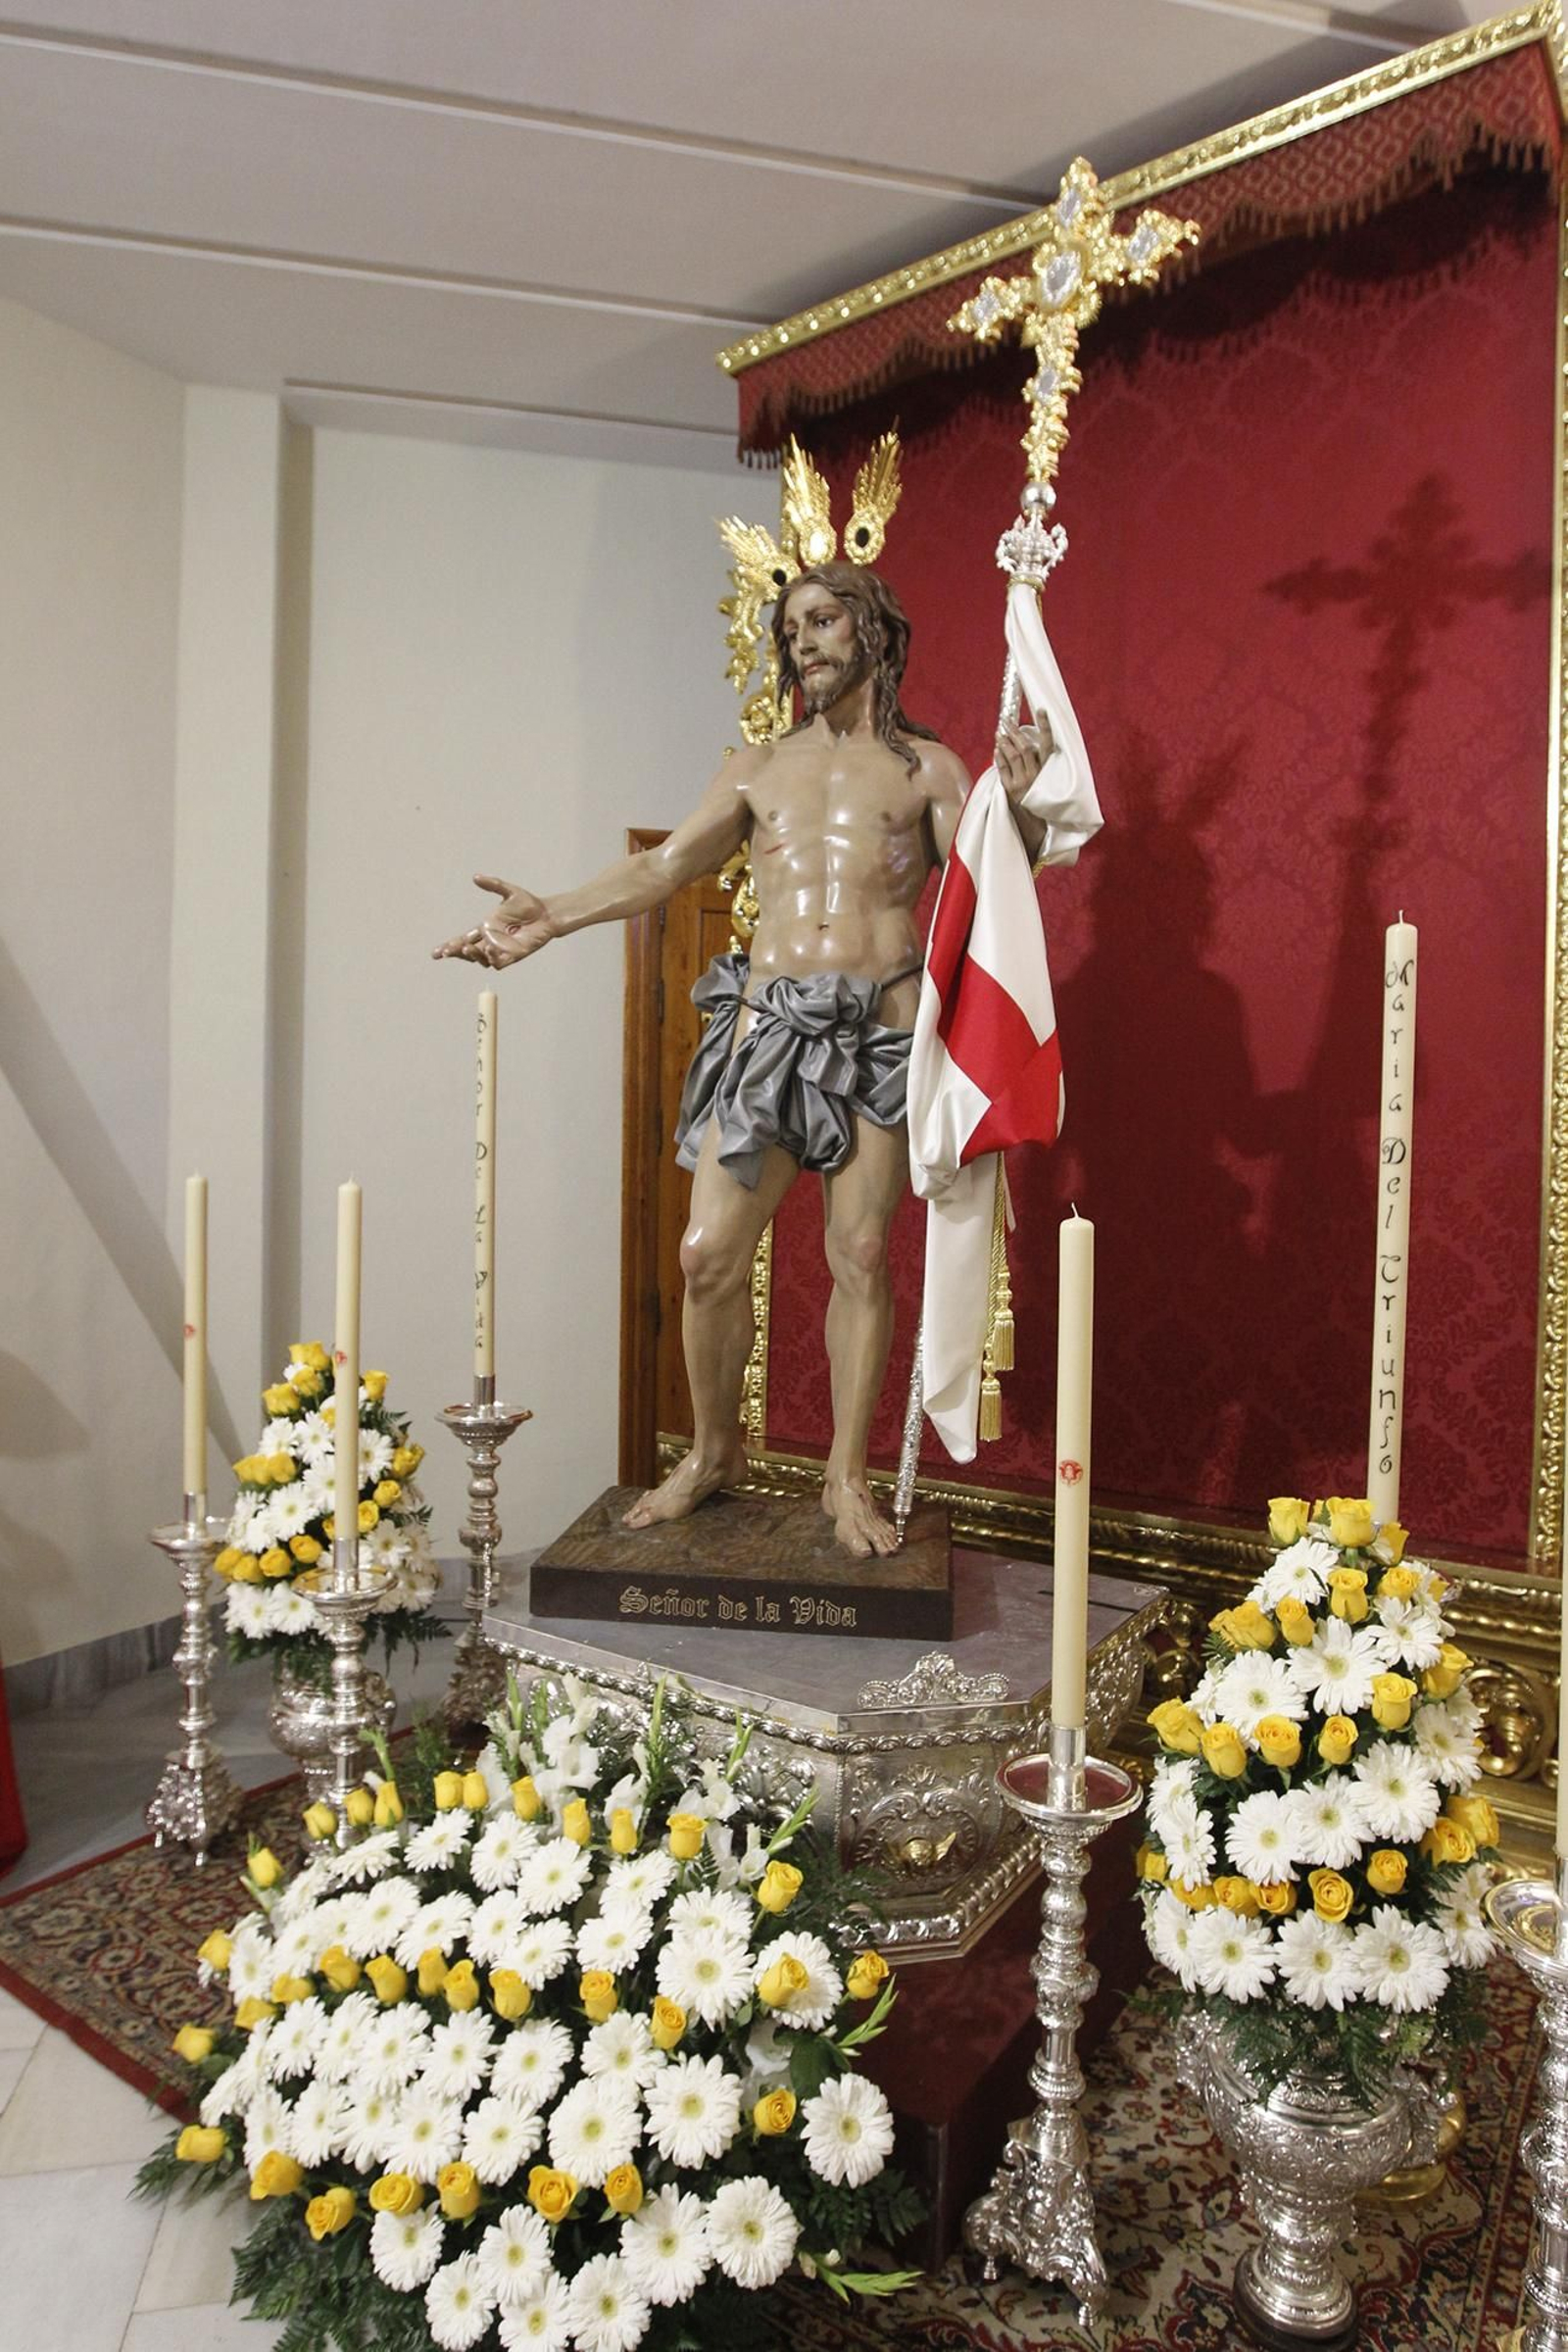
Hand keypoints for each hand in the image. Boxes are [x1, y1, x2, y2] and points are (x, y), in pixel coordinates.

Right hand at [432, 874, 555, 967]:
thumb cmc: (528, 904)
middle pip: (467, 952)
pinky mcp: (513, 956)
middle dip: (455, 952)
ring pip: (480, 959)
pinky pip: (498, 962)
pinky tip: (487, 951)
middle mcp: (490, 941)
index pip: (463, 939)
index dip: (450, 946)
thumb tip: (476, 877)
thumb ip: (493, 885)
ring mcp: (501, 950)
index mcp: (485, 928)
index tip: (438, 952)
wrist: (546, 914)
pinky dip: (491, 959)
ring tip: (465, 947)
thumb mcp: (509, 891)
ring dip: (472, 955)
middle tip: (446, 951)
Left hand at [995, 718, 1053, 804]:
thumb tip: (1027, 738)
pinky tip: (997, 748)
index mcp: (1049, 769)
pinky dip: (999, 757)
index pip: (1048, 744)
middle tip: (1006, 721)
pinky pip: (1003, 769)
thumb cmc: (1042, 793)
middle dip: (1014, 732)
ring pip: (1012, 756)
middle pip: (1025, 747)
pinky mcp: (1011, 789)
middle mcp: (1036, 775)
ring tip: (999, 732)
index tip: (1041, 710)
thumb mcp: (1048, 776)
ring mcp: (1023, 782)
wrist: (1036, 820)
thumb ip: (1041, 759)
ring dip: (1005, 742)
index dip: (1045, 726)